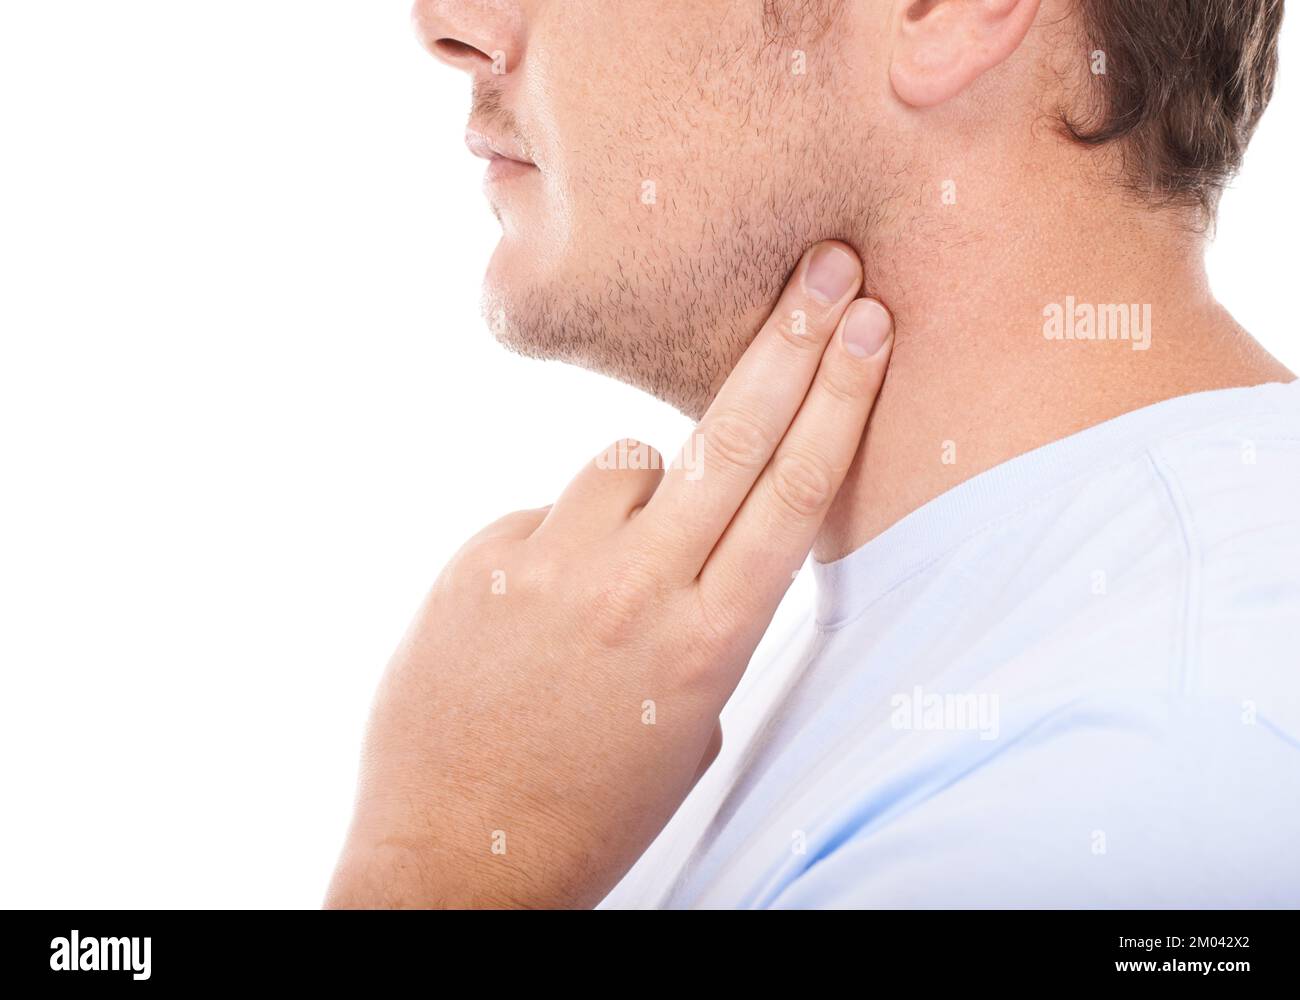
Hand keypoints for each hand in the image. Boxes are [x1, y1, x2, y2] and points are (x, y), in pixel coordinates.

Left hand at [326, 241, 892, 907]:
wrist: (458, 855)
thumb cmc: (594, 803)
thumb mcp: (690, 720)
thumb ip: (706, 613)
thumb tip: (692, 528)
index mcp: (710, 640)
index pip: (794, 493)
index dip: (839, 398)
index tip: (868, 324)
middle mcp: (636, 589)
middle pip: (733, 435)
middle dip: (789, 341)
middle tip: (823, 264)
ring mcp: (550, 567)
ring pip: (625, 460)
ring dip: (640, 491)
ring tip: (609, 575)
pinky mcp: (480, 560)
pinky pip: (546, 511)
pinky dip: (558, 543)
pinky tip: (534, 618)